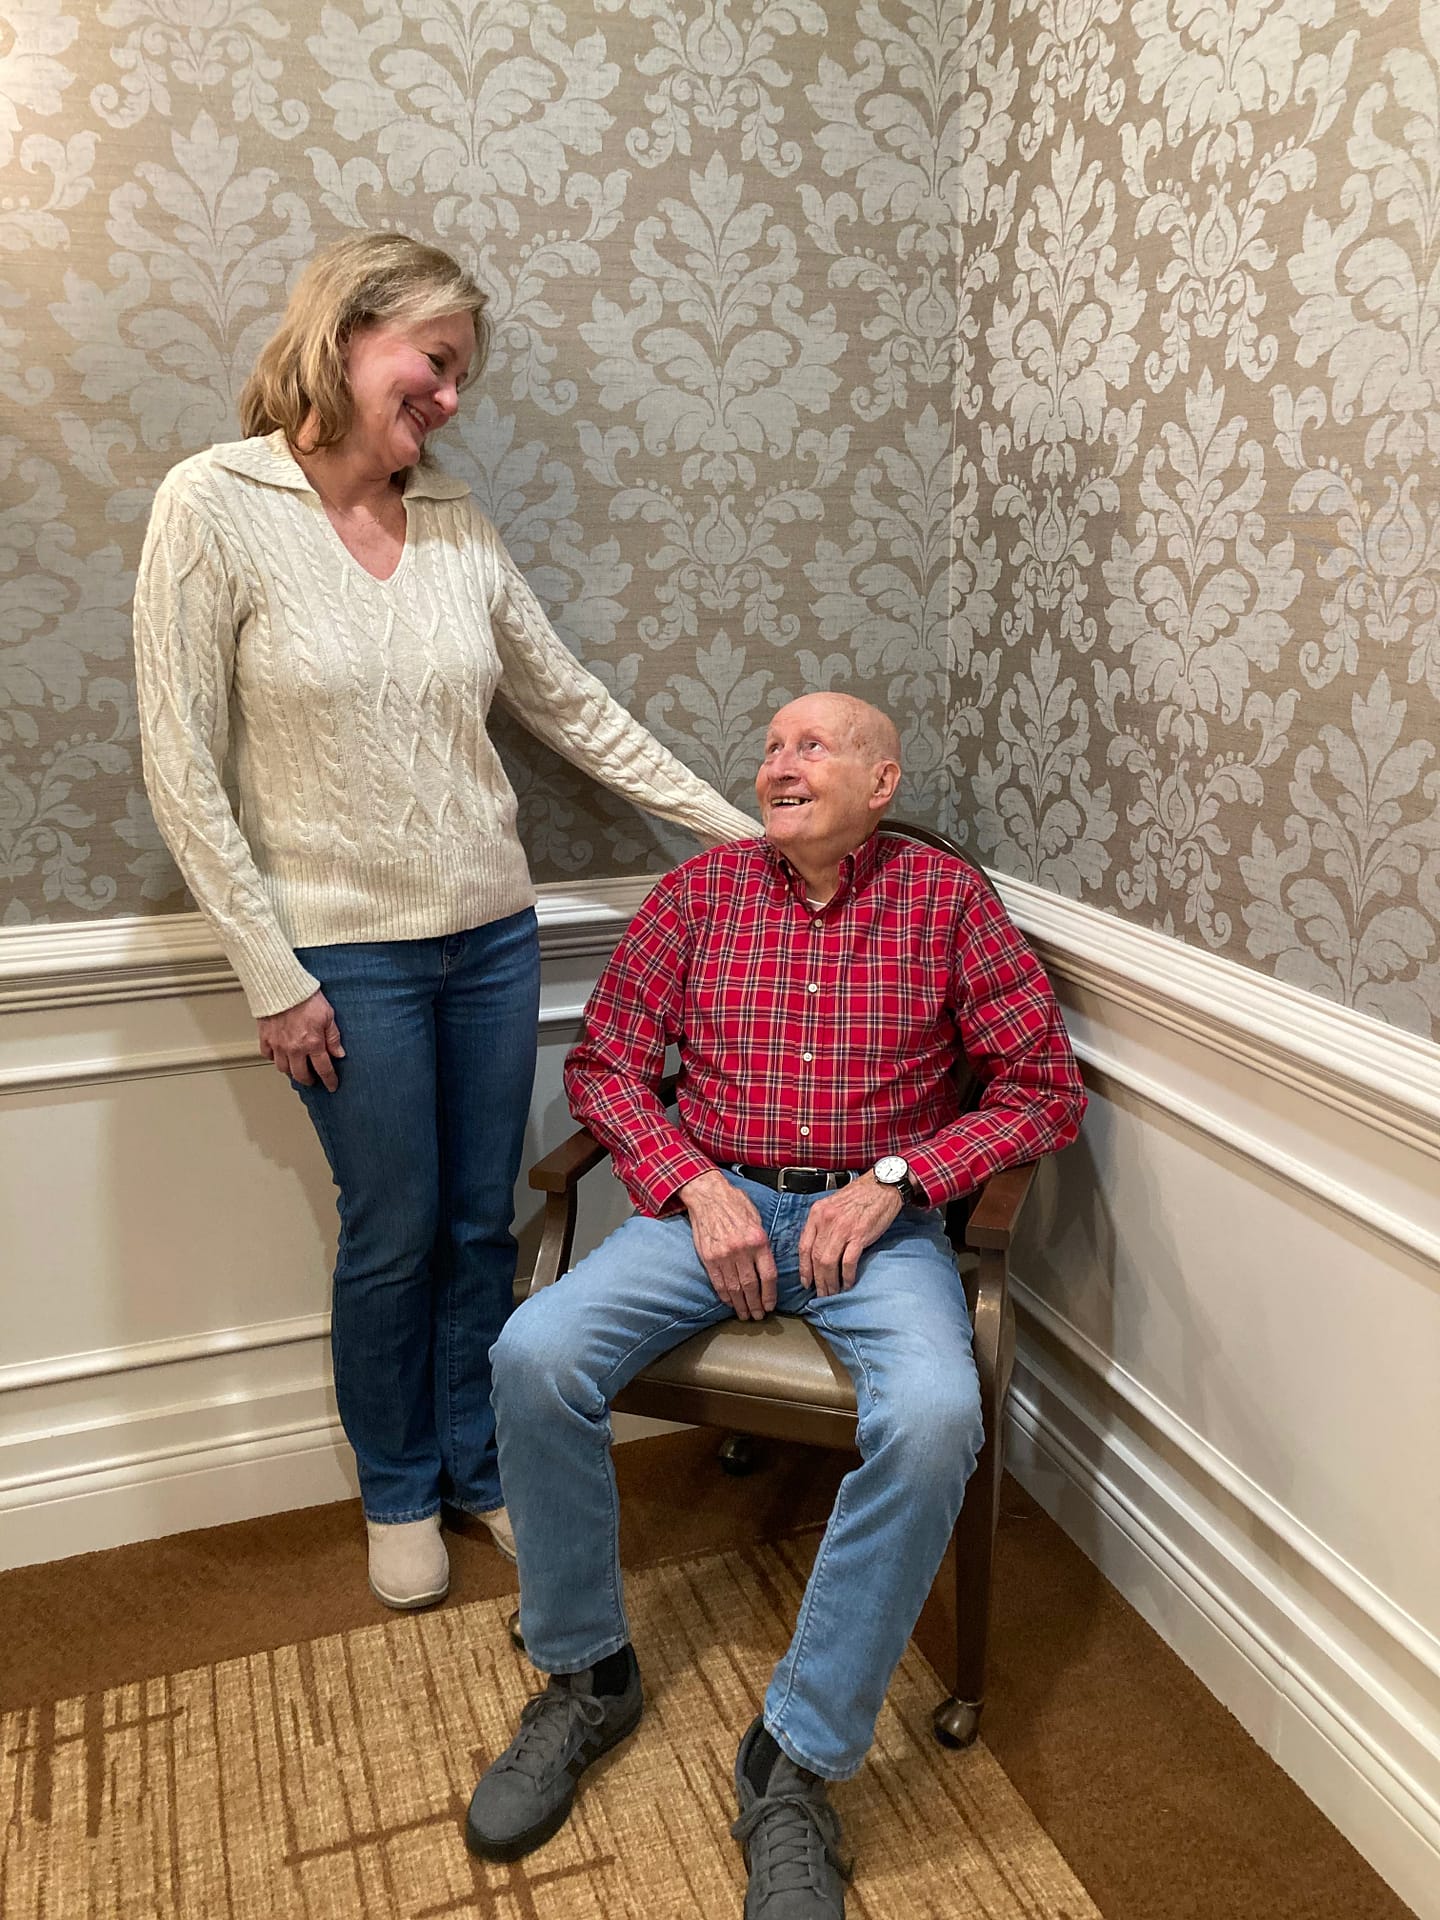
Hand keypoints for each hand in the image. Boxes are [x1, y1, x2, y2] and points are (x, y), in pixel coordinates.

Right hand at [257, 989, 343, 1090]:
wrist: (282, 985)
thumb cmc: (305, 997)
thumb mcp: (328, 1016)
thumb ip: (333, 1037)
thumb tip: (339, 1054)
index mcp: (312, 1043)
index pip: (323, 1069)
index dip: (329, 1080)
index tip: (332, 1085)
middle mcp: (294, 1048)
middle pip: (300, 1074)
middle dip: (308, 1080)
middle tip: (312, 1079)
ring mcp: (278, 1044)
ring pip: (282, 1068)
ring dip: (291, 1071)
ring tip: (296, 1068)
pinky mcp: (265, 1037)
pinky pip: (268, 1055)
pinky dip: (274, 1058)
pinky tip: (280, 1055)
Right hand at [678, 1169, 777, 1319]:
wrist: (708, 1195)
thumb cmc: (734, 1203)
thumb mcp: (757, 1219)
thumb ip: (762, 1243)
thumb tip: (766, 1266)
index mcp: (758, 1240)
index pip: (768, 1275)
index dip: (770, 1295)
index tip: (770, 1305)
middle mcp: (742, 1250)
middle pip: (751, 1286)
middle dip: (756, 1304)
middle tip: (758, 1316)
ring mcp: (723, 1255)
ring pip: (734, 1288)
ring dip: (741, 1305)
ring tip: (745, 1314)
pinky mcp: (709, 1257)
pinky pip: (718, 1282)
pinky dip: (725, 1296)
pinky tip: (730, 1303)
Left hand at [799, 1175, 902, 1295]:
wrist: (882, 1185)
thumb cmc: (860, 1195)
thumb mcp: (833, 1204)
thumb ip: (823, 1224)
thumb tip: (818, 1250)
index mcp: (817, 1213)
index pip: (804, 1246)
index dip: (804, 1268)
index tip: (806, 1282)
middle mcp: (826, 1221)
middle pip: (815, 1258)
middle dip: (817, 1280)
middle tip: (821, 1294)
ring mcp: (843, 1228)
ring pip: (828, 1263)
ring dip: (830, 1282)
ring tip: (833, 1293)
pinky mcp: (859, 1235)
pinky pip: (848, 1262)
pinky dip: (846, 1276)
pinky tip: (848, 1284)